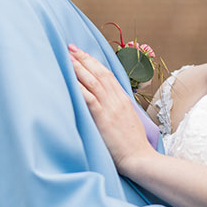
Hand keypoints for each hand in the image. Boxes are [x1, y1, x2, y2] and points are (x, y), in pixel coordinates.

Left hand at [69, 44, 156, 171]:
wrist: (139, 158)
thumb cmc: (132, 145)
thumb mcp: (128, 121)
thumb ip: (117, 110)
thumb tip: (105, 105)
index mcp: (123, 100)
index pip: (107, 74)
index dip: (94, 62)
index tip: (82, 53)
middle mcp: (117, 100)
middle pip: (99, 73)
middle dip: (84, 58)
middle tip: (70, 47)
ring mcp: (111, 108)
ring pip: (93, 81)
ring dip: (79, 68)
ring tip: (67, 57)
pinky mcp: (104, 119)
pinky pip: (90, 98)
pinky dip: (80, 87)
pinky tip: (70, 80)